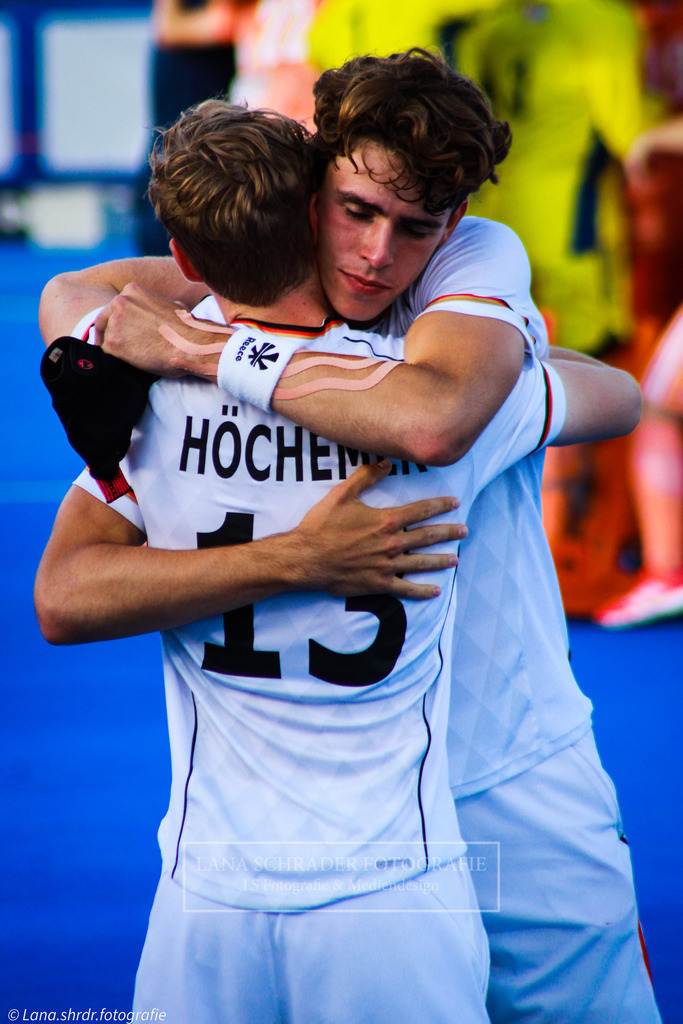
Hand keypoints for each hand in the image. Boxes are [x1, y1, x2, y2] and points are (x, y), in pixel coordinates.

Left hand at [94, 283, 222, 377]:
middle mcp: (119, 302)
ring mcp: (114, 323)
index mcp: (132, 290)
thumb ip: (155, 307)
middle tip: (113, 346)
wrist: (191, 345)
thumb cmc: (188, 329)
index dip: (116, 321)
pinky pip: (106, 353)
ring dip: (115, 347)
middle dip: (108, 333)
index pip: (115, 307)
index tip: (119, 332)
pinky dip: (116, 359)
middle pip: (103, 320)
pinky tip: (130, 363)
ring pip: (104, 338)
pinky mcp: (112, 343)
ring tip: (130, 357)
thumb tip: (159, 313)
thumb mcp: (173, 306)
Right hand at [294, 460, 466, 599]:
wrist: (306, 557)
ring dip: (441, 560)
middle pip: (428, 536)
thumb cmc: (321, 525)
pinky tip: (435, 590)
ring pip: (422, 563)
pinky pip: (407, 589)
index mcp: (386, 520)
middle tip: (464, 531)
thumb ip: (365, 477)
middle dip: (449, 533)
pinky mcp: (379, 584)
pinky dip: (422, 590)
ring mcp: (387, 565)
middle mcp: (392, 543)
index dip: (441, 505)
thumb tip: (386, 462)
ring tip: (455, 559)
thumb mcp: (342, 494)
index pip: (421, 510)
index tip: (455, 503)